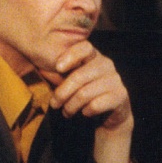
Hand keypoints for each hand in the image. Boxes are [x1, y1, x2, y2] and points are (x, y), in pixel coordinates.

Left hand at [41, 41, 133, 162]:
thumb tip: (41, 67)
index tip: (58, 68)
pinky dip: (86, 111)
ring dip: (71, 105)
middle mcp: (106, 65)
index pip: (85, 47)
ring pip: (86, 93)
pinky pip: (96, 104)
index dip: (71, 56)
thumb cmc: (86, 95)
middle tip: (54, 104)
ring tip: (66, 112)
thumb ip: (58, 75)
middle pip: (79, 75)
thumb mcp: (70, 84)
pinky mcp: (120, 95)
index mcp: (94, 57)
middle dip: (62, 93)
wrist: (110, 115)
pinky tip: (84, 113)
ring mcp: (115, 80)